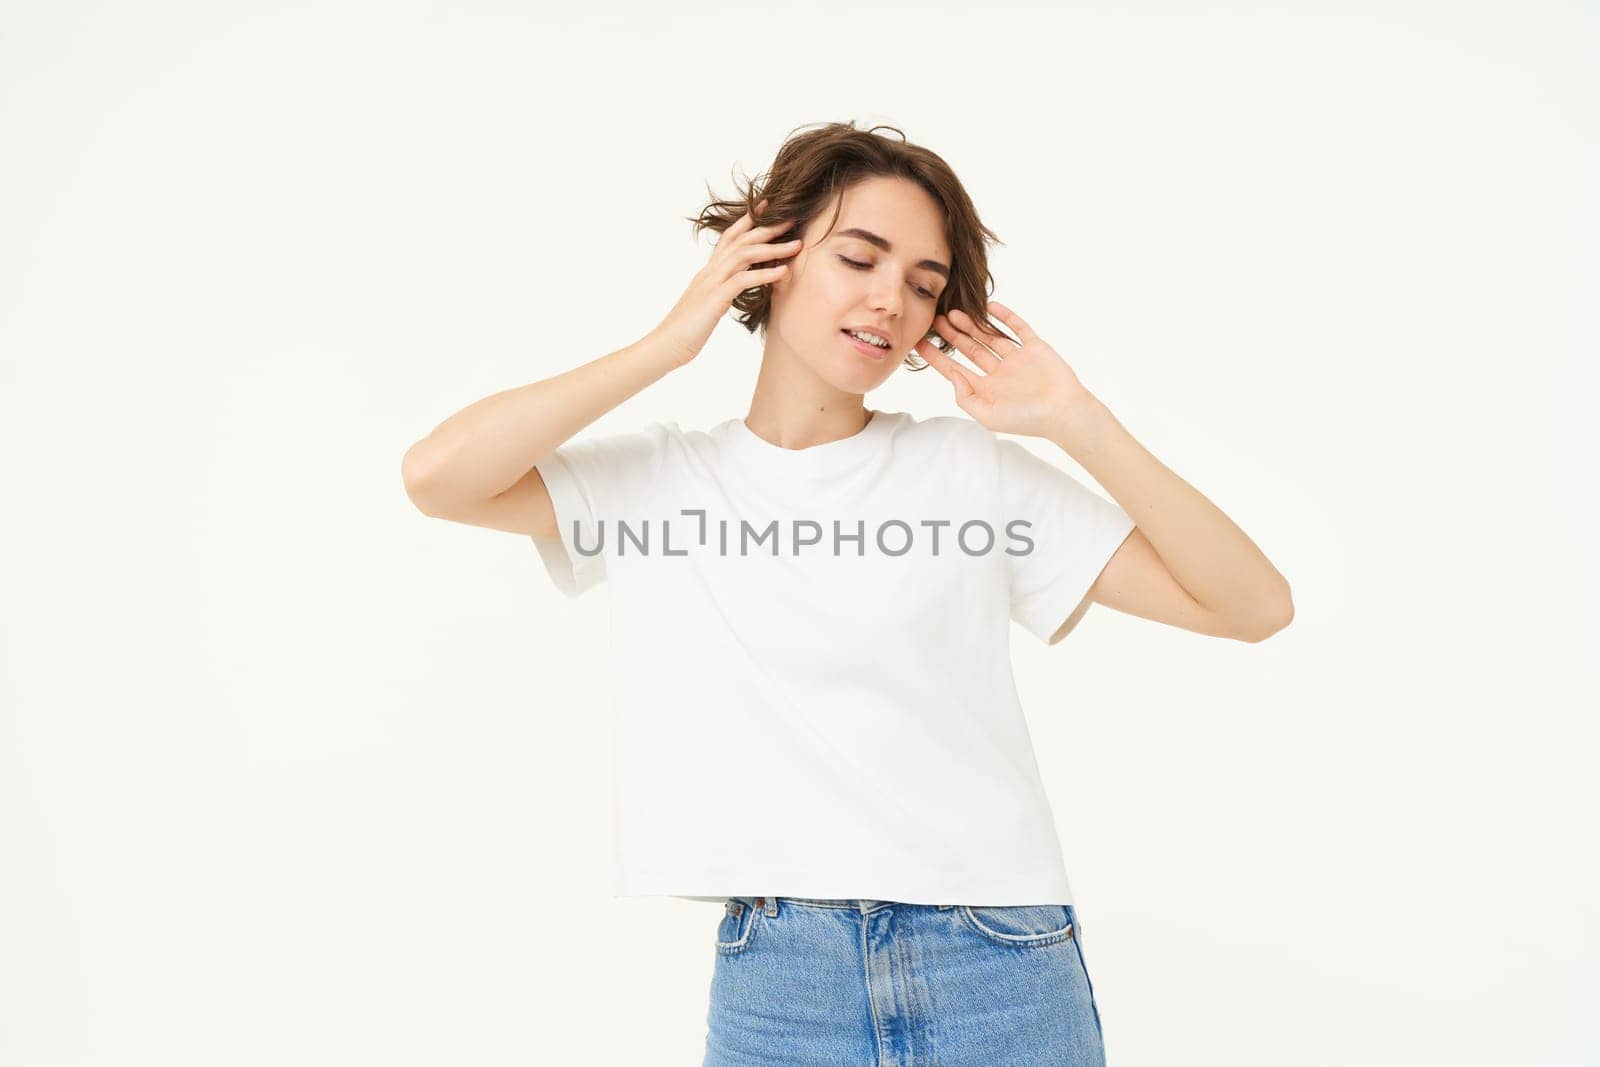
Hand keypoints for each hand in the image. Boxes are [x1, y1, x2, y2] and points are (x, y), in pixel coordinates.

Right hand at [652, 198, 802, 366]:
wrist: (664, 347)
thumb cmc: (686, 331)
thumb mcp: (706, 306)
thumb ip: (721, 292)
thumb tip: (736, 288)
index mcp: (708, 272)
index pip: (729, 238)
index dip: (747, 221)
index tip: (767, 207)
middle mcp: (709, 273)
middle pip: (740, 241)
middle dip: (767, 228)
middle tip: (792, 219)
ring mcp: (710, 284)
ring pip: (743, 255)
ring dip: (772, 248)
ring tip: (796, 246)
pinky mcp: (714, 301)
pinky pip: (742, 281)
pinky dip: (764, 274)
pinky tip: (782, 272)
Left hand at [911, 301, 1096, 439]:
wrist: (1064, 413)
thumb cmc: (1027, 421)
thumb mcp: (987, 416)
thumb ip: (966, 397)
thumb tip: (952, 376)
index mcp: (986, 389)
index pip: (955, 369)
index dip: (937, 357)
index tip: (919, 343)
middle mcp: (999, 372)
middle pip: (970, 349)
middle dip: (952, 335)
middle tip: (936, 320)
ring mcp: (1017, 358)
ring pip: (990, 336)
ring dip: (972, 324)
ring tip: (954, 312)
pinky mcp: (1035, 347)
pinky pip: (1017, 328)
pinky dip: (1005, 317)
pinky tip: (989, 306)